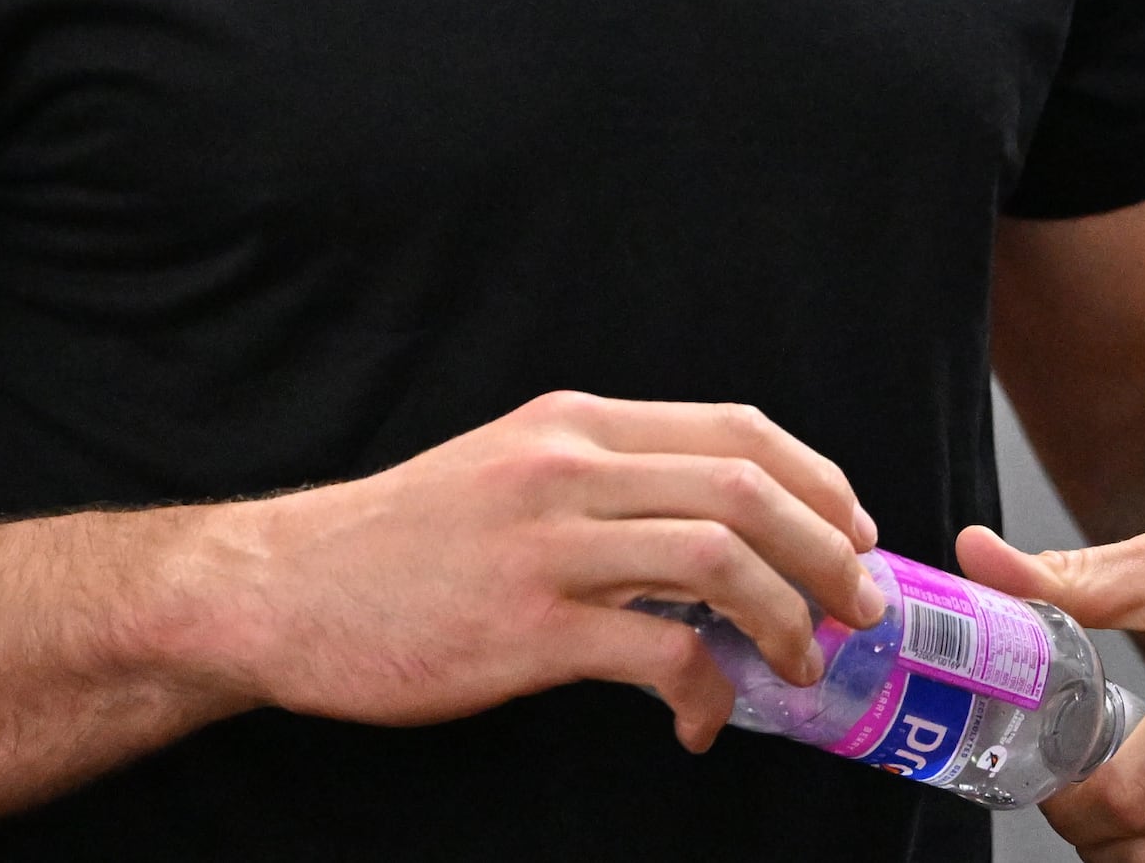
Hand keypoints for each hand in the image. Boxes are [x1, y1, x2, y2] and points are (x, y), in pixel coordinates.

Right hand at [171, 391, 888, 751]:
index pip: (736, 429)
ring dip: (787, 620)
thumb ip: (603, 488)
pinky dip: (706, 691)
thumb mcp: (508, 474)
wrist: (284, 588)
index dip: (818, 481)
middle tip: (861, 609)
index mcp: (571, 424)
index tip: (852, 533)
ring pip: (719, 558)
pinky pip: (658, 653)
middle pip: (747, 487)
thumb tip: (717, 543)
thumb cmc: (401, 544)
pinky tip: (701, 721)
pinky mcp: (525, 627)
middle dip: (829, 553)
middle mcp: (566, 467)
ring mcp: (545, 544)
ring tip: (801, 666)